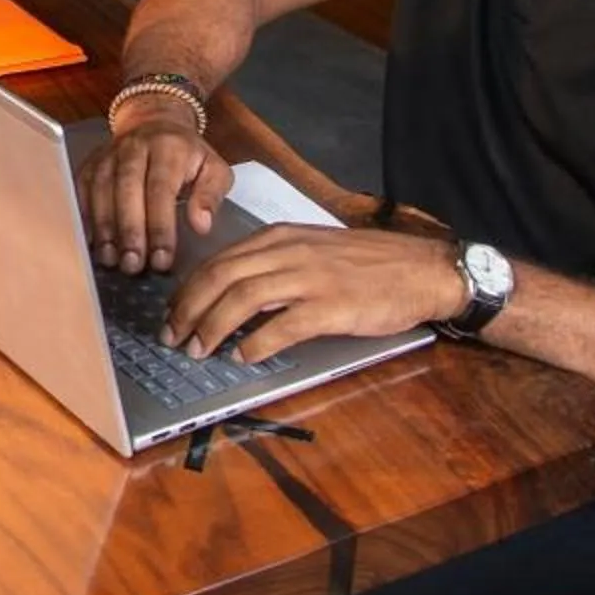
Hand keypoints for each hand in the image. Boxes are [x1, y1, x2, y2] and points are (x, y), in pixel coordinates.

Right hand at [84, 96, 232, 274]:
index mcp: (168, 147)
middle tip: (133, 264)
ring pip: (101, 190)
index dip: (160, 226)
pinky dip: (84, 217)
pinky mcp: (90, 164)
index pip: (161, 188)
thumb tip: (201, 225)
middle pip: (126, 189)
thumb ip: (211, 196)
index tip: (162, 258)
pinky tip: (90, 243)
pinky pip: (81, 190)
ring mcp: (108, 155)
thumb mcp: (213, 169)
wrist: (155, 122)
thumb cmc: (186, 155)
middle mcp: (134, 147)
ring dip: (104, 228)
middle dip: (129, 230)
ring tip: (111, 259)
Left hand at [160, 226, 466, 362]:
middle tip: (173, 337)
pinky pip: (283, 325)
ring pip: (243, 298)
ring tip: (198, 350)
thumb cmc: (368, 264)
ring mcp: (311, 278)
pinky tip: (242, 357)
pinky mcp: (332, 306)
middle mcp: (290, 252)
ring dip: (213, 327)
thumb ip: (273, 263)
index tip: (172, 314)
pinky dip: (256, 343)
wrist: (422, 269)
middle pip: (221, 277)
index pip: (218, 261)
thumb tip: (230, 292)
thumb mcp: (313, 248)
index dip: (188, 290)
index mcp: (281, 237)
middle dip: (189, 310)